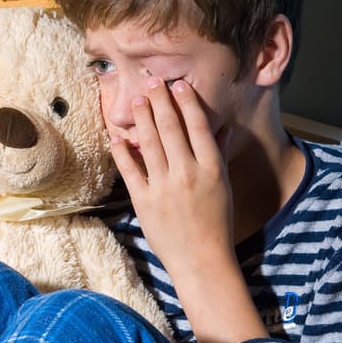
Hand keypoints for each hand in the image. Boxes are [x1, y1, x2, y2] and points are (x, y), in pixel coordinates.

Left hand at [110, 77, 235, 279]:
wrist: (201, 260)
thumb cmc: (216, 222)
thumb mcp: (224, 185)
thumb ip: (220, 153)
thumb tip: (222, 126)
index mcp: (211, 168)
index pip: (198, 126)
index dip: (187, 102)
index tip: (178, 85)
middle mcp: (187, 173)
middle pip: (171, 128)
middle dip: (160, 101)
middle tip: (152, 82)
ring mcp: (164, 187)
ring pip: (149, 143)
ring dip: (142, 118)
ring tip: (137, 99)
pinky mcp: (144, 201)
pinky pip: (130, 170)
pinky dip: (122, 151)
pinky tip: (117, 136)